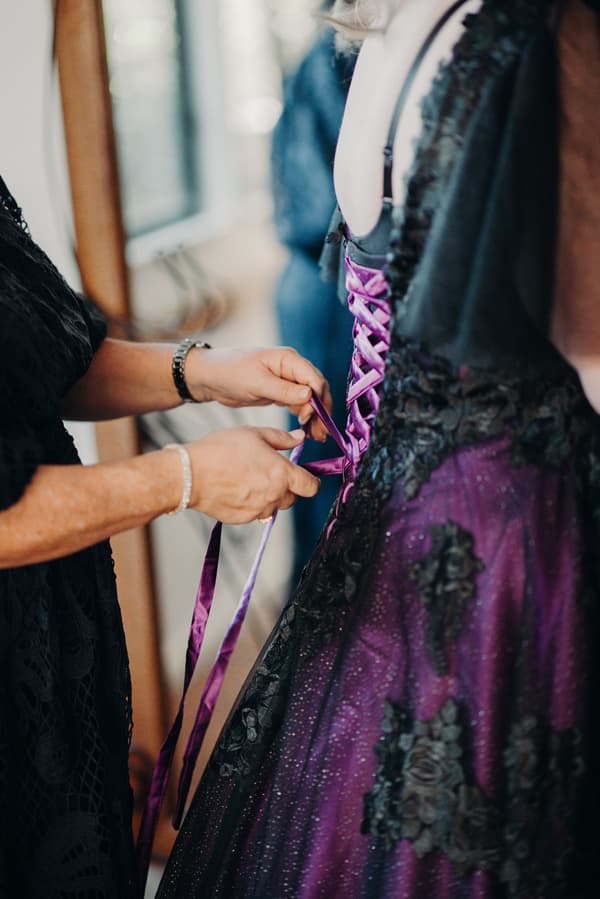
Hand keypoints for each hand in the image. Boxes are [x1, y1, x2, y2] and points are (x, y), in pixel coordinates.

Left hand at [185, 347, 331, 440]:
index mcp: (289, 359)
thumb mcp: (257, 382)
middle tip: (322, 433)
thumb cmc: (231, 372)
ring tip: (318, 437)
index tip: (310, 417)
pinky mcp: (280, 392)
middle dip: (321, 411)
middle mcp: (291, 368)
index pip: (314, 378)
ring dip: (315, 417)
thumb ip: (284, 390)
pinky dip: (304, 417)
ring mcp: (287, 380)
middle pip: (316, 389)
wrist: (211, 377)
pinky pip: (298, 405)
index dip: (317, 399)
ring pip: (309, 399)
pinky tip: (307, 431)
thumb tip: (309, 394)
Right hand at [185, 427, 319, 523]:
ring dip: (268, 497)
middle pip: (292, 498)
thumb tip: (299, 438)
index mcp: (281, 473)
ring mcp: (258, 510)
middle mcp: (274, 495)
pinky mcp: (243, 519)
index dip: (310, 481)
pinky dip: (251, 504)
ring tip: (248, 480)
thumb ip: (281, 438)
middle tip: (267, 473)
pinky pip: (255, 513)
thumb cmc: (221, 450)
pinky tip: (236, 489)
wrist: (190, 474)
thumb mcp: (254, 434)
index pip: (311, 486)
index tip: (303, 476)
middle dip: (286, 487)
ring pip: (273, 506)